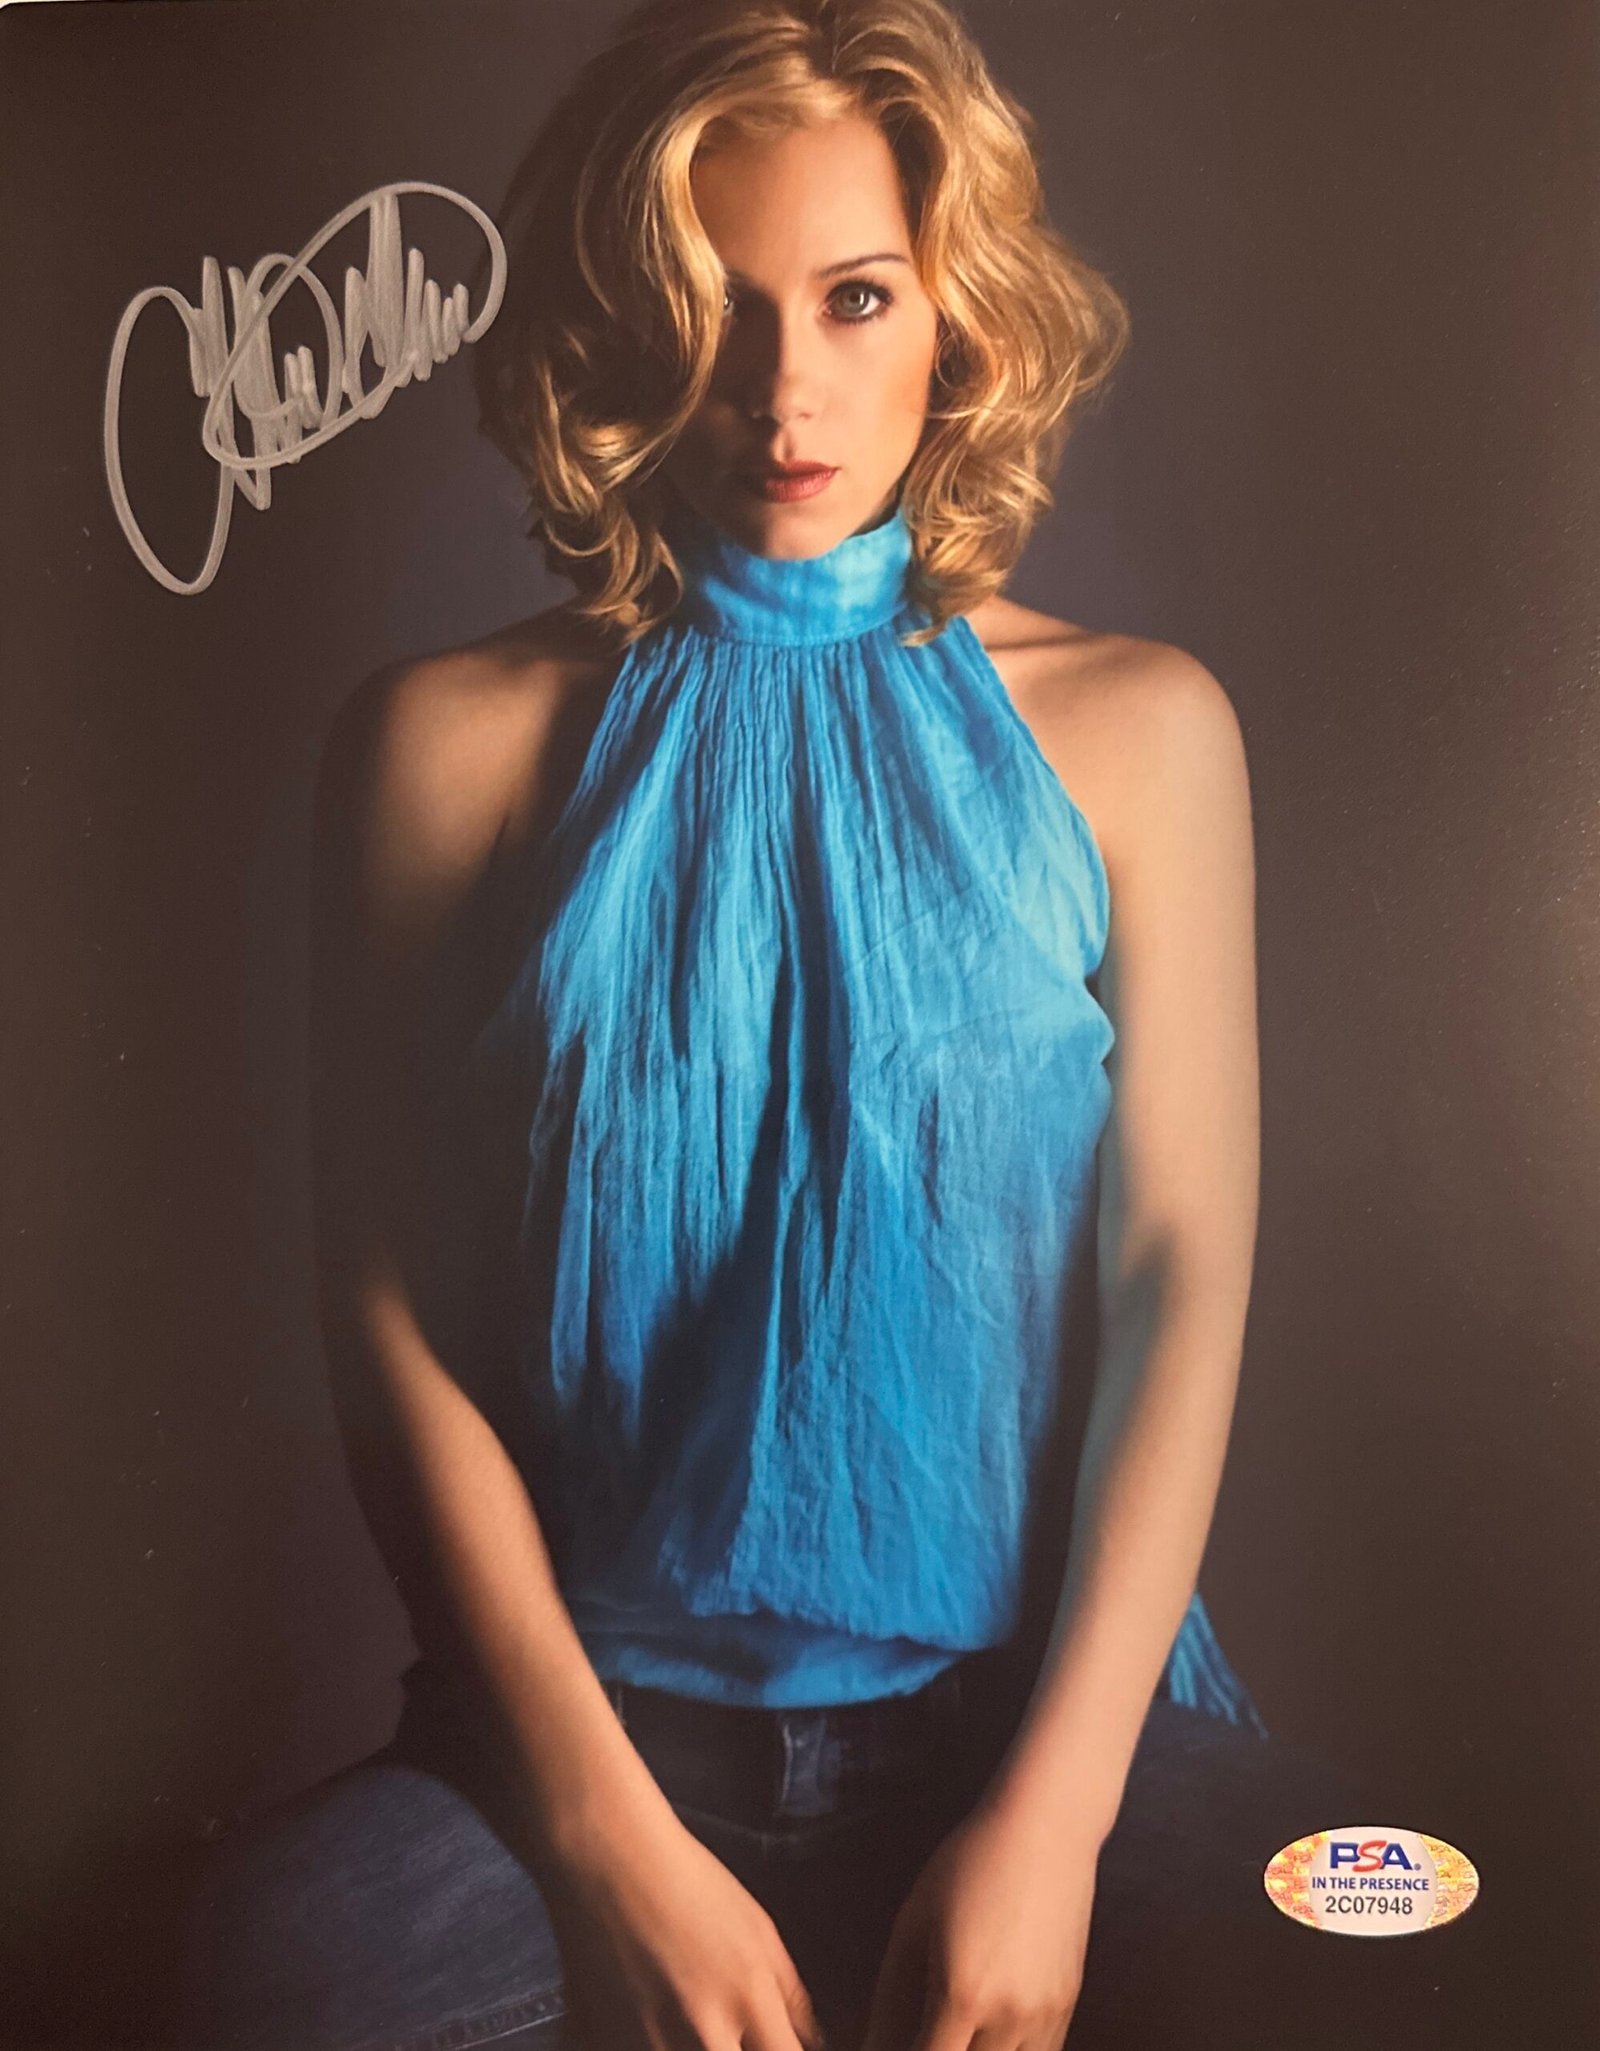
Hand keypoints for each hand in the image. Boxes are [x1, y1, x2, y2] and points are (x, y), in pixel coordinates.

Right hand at [541, 1797, 827, 2050]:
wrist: (609, 1857)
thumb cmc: (685, 1881)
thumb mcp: (759, 1928)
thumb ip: (791, 1997)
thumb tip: (811, 2043)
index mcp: (749, 1995)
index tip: (775, 2042)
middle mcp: (703, 2028)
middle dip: (737, 2050)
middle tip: (730, 2031)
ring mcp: (651, 2041)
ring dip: (692, 2045)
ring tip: (686, 2010)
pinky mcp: (607, 2040)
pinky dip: (652, 2039)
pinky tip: (653, 2009)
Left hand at [859, 1791, 1098, 2050]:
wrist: (1045, 1828)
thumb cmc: (970, 1863)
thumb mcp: (915, 1920)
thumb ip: (890, 1994)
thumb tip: (873, 2042)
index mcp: (963, 1994)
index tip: (899, 2045)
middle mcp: (1009, 2015)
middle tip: (928, 2030)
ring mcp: (1046, 2013)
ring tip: (958, 2027)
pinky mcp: (1069, 2003)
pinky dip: (1011, 2050)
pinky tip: (989, 2029)